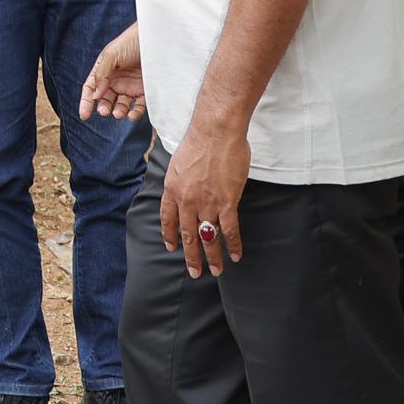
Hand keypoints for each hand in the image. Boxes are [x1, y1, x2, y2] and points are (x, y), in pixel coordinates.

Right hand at [79, 23, 145, 123]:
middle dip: (103, 108)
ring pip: (121, 106)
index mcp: (104, 70)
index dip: (86, 102)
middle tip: (105, 111)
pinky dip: (135, 114)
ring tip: (118, 113)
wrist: (157, 38)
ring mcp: (130, 87)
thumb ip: (101, 74)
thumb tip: (95, 96)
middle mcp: (116, 80)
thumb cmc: (131, 42)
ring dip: (118, 112)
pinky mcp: (145, 91)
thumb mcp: (111, 54)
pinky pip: (139, 107)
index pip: (91, 89)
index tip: (84, 115)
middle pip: (105, 100)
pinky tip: (132, 115)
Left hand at [161, 123, 248, 277]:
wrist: (215, 132)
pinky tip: (236, 255)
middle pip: (187, 234)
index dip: (170, 235)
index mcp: (172, 189)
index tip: (172, 247)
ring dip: (212, 257)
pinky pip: (230, 230)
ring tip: (216, 271)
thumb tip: (184, 185)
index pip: (167, 218)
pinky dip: (233, 245)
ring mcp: (206, 203)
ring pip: (208, 238)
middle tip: (194, 272)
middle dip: (191, 256)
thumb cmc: (200, 141)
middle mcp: (186, 200)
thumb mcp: (180, 162)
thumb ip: (181, 179)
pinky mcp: (226, 202)